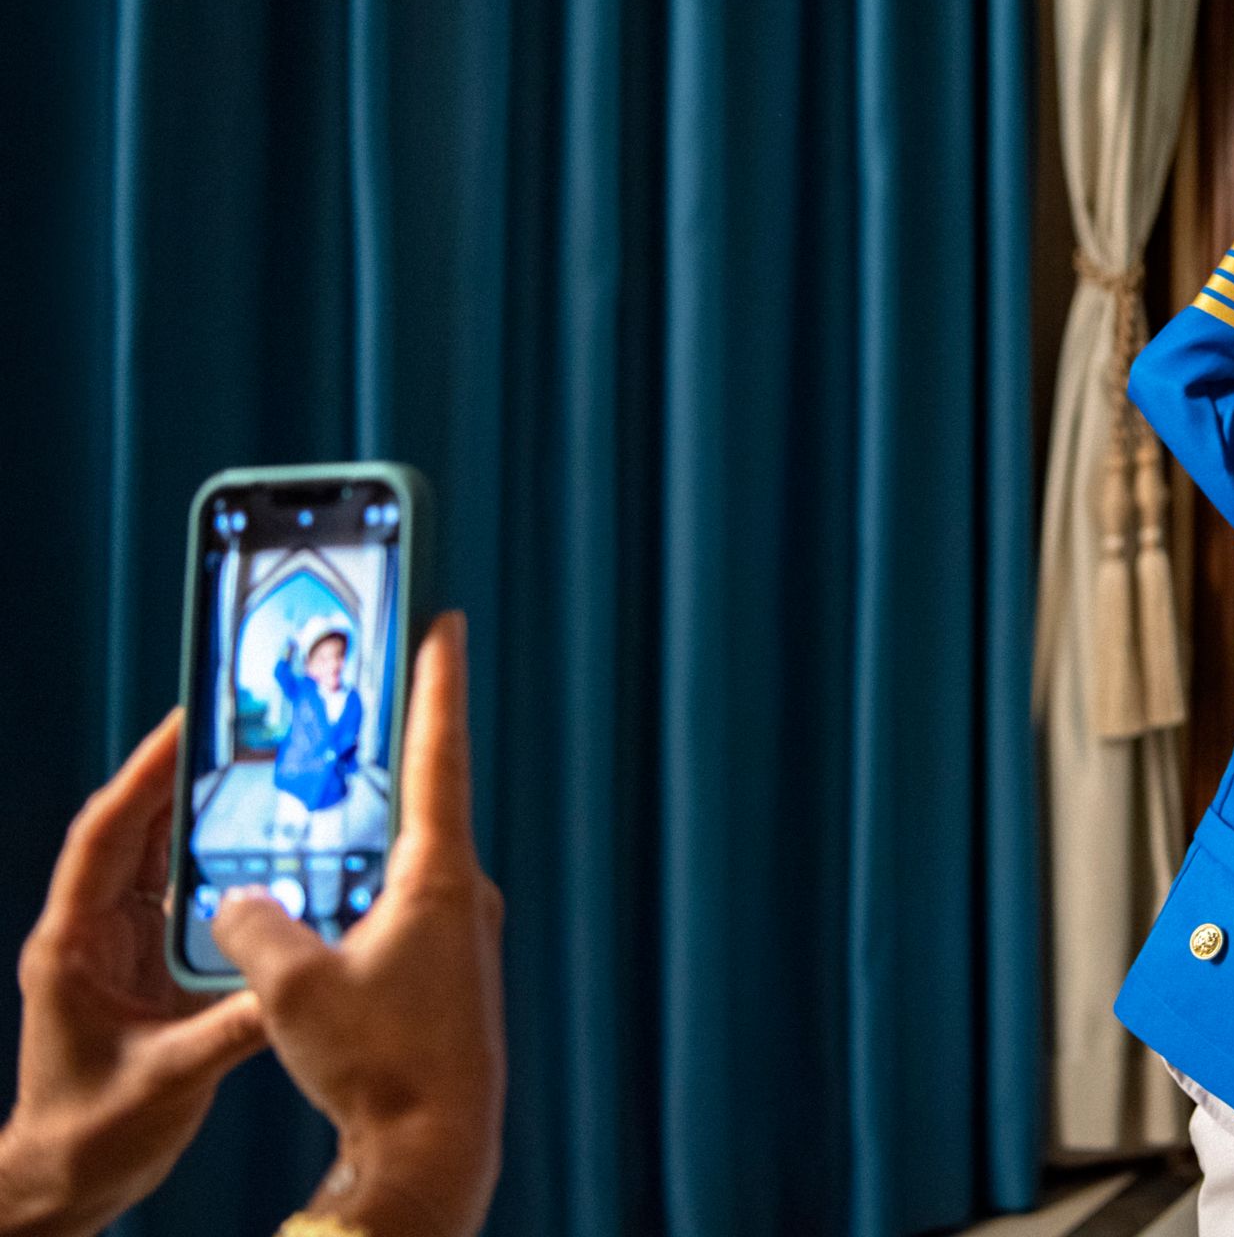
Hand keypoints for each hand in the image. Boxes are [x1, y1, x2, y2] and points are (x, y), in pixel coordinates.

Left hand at [0, 711, 269, 1236]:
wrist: (69, 1175)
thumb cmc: (91, 1134)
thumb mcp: (168, 1079)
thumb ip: (231, 1029)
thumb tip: (296, 984)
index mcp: (73, 946)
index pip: (105, 838)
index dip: (145, 777)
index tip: (189, 724)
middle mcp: (91, 934)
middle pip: (133, 831)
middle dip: (179, 775)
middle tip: (237, 729)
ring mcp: (117, 948)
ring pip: (156, 857)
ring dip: (200, 813)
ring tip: (257, 771)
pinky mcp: (146, 966)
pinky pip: (180, 895)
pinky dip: (216, 863)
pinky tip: (262, 848)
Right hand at [212, 613, 502, 1236]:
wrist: (436, 1148)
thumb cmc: (381, 1067)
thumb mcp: (292, 990)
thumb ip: (255, 926)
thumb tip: (237, 901)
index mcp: (437, 876)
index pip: (438, 752)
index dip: (435, 682)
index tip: (444, 619)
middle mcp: (463, 894)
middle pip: (421, 797)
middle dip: (387, 747)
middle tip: (367, 685)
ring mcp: (462, 933)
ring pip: (405, 861)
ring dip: (368, 831)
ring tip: (323, 803)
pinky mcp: (451, 971)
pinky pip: (402, 908)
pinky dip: (366, 890)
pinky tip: (329, 908)